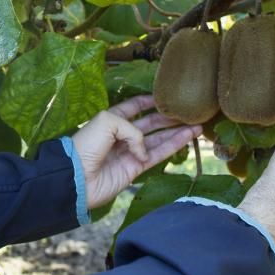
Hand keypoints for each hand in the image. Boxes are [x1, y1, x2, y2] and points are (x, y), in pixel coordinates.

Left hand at [71, 95, 201, 209]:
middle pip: (150, 123)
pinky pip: (158, 154)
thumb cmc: (87, 145)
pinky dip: (173, 146)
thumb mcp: (107, 122)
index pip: (134, 107)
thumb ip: (132, 128)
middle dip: (169, 118)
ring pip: (158, 139)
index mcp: (112, 119)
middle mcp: (123, 135)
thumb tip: (143, 149)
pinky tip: (188, 137)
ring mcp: (130, 152)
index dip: (149, 101)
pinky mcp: (136, 168)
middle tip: (189, 112)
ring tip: (197, 125)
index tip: (167, 96)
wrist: (77, 178)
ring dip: (177, 132)